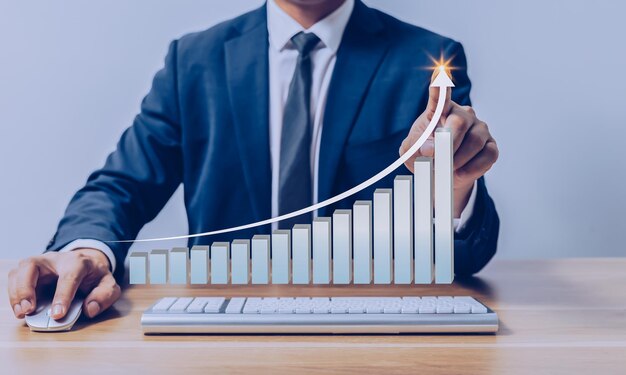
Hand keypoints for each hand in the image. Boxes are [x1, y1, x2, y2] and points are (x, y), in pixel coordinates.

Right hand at [8, 248, 120, 319]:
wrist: (86, 264)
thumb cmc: (94, 276)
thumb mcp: (108, 285)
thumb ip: (104, 296)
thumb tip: (90, 309)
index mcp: (78, 262)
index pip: (68, 277)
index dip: (62, 296)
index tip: (57, 314)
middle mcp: (55, 259)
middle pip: (33, 265)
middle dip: (27, 288)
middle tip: (29, 310)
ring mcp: (39, 263)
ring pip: (20, 270)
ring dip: (16, 293)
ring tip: (22, 312)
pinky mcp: (29, 271)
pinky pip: (15, 278)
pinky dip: (14, 294)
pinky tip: (20, 309)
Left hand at [399, 72, 498, 216]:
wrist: (442, 176)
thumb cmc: (425, 158)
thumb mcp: (411, 154)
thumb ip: (414, 148)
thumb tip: (431, 149)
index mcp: (439, 112)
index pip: (440, 98)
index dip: (440, 87)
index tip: (440, 72)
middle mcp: (463, 115)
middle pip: (460, 123)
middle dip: (447, 145)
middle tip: (436, 162)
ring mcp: (480, 129)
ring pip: (474, 142)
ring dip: (457, 161)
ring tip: (444, 170)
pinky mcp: (491, 146)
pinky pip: (487, 156)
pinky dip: (471, 169)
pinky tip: (459, 173)